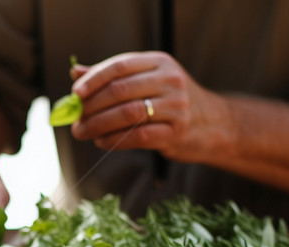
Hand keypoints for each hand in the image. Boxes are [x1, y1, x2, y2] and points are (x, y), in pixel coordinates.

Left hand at [69, 52, 233, 162]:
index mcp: (159, 63)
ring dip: (98, 125)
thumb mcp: (147, 81)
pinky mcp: (177, 131)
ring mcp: (176, 106)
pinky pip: (138, 136)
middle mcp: (169, 80)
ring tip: (83, 132)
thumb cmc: (171, 102)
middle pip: (120, 91)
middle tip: (75, 120)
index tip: (75, 94)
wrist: (213, 124)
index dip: (94, 80)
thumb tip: (76, 74)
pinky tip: (102, 142)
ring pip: (126, 114)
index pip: (120, 66)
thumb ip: (113, 77)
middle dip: (91, 107)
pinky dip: (114, 140)